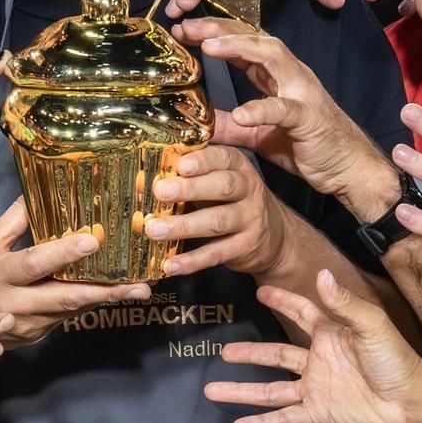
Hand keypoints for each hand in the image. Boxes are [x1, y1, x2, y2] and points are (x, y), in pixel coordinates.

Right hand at [0, 200, 149, 341]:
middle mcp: (13, 304)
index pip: (35, 263)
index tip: (93, 242)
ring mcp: (25, 325)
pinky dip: (88, 306)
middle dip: (105, 291)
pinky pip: (65, 319)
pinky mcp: (34, 336)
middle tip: (138, 283)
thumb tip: (38, 190)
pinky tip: (112, 294)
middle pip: (65, 298)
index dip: (64, 254)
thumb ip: (14, 220)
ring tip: (138, 288)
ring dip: (105, 300)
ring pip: (70, 311)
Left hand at [145, 144, 278, 278]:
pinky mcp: (246, 247)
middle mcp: (249, 190)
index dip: (202, 161)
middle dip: (190, 189)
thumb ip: (191, 175)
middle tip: (160, 192)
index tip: (179, 164)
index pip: (223, 158)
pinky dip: (192, 261)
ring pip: (217, 221)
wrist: (274, 237)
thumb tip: (147, 173)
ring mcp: (250, 220)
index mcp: (238, 167)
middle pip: (223, 186)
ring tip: (154, 230)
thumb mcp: (219, 180)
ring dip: (183, 226)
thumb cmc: (233, 201)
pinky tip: (170, 264)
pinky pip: (216, 254)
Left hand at [183, 20, 392, 213]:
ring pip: (272, 57)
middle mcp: (290, 74)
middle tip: (187, 26)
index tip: (182, 31)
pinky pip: (285, 108)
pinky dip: (263, 108)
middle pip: (253, 38)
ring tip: (209, 47)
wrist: (348, 168)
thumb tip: (197, 126)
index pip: (242, 43)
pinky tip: (243, 114)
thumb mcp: (259, 135)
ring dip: (240, 48)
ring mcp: (302, 92)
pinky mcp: (310, 117)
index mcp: (276, 75)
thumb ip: (230, 126)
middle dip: (220, 28)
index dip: (213, 33)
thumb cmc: (308, 145)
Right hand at [206, 269, 421, 422]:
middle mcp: (318, 360)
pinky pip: (283, 418)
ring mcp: (316, 388)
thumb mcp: (371, 325)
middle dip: (250, 353)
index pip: (301, 312)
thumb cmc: (396, 360)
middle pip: (275, 354)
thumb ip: (344, 303)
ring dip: (242, 390)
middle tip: (223, 351)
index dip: (282, 302)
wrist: (410, 401)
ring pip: (270, 389)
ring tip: (211, 390)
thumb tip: (321, 275)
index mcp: (331, 334)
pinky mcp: (318, 413)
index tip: (259, 292)